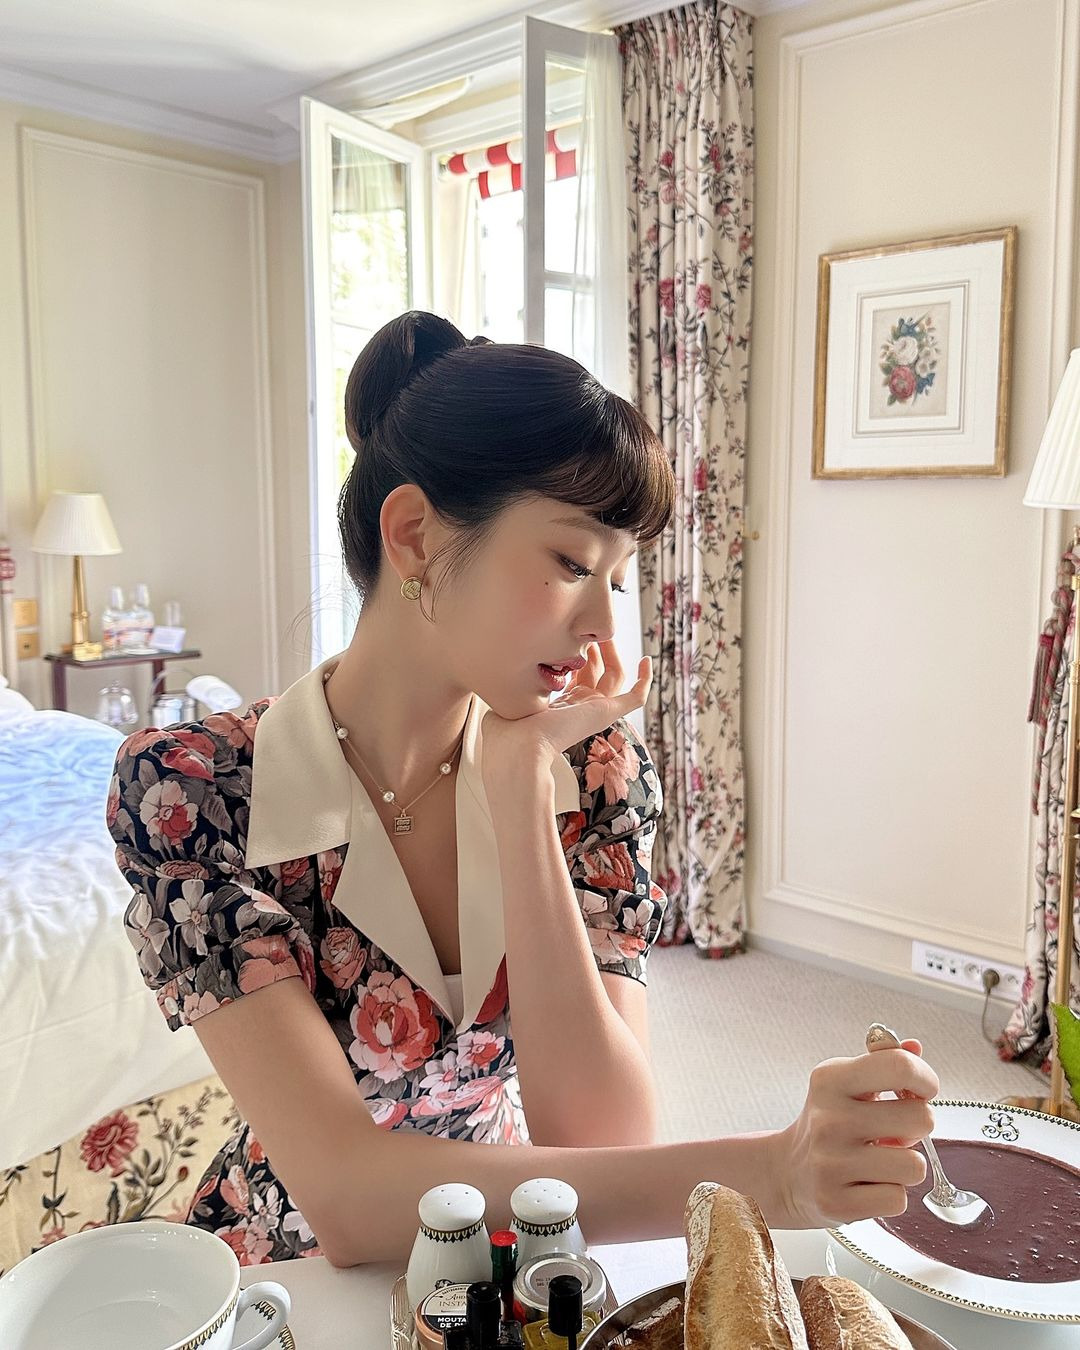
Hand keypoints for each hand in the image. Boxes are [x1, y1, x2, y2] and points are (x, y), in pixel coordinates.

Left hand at [482, 640, 650, 787]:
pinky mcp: (608, 714)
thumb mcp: (509, 695)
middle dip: (594, 646)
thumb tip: (507, 661)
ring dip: (614, 652)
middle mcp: (579, 706)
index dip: (576, 651)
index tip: (570, 631)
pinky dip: (645, 680)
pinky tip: (647, 660)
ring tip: (607, 633)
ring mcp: (595, 710)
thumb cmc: (507, 729)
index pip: (575, 674)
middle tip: (588, 626)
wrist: (518, 746)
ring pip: (616, 676)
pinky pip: (635, 697)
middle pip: (597, 670)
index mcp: (558, 705)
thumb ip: (514, 679)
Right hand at [767, 1040, 938, 1228]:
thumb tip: (914, 1046)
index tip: (919, 1092)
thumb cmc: (830, 1123)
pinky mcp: (836, 1202)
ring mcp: (830, 1162)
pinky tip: (868, 1184)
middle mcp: (829, 1118)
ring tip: (880, 1160)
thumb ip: (883, 1062)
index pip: (901, 1067)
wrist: (787, 1172)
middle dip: (916, 1127)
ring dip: (904, 1166)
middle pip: (921, 1118)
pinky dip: (890, 1195)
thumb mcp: (848, 1083)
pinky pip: (897, 1200)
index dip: (925, 1080)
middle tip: (894, 1131)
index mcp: (832, 1079)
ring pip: (914, 1166)